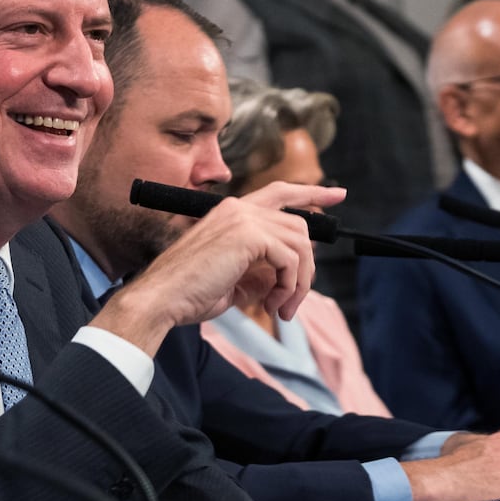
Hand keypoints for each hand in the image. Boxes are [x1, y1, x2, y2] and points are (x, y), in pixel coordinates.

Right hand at [95, 182, 346, 354]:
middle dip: (306, 266)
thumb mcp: (232, 280)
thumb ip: (260, 272)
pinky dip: (289, 287)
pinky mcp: (248, 235)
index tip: (338, 194)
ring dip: (298, 283)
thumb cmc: (187, 293)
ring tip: (279, 308)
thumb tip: (285, 279)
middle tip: (291, 301)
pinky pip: (291, 259)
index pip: (280, 193)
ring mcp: (243, 219)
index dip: (312, 192)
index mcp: (230, 213)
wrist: (161, 298)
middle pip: (299, 225)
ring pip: (300, 244)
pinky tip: (272, 305)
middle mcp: (238, 208)